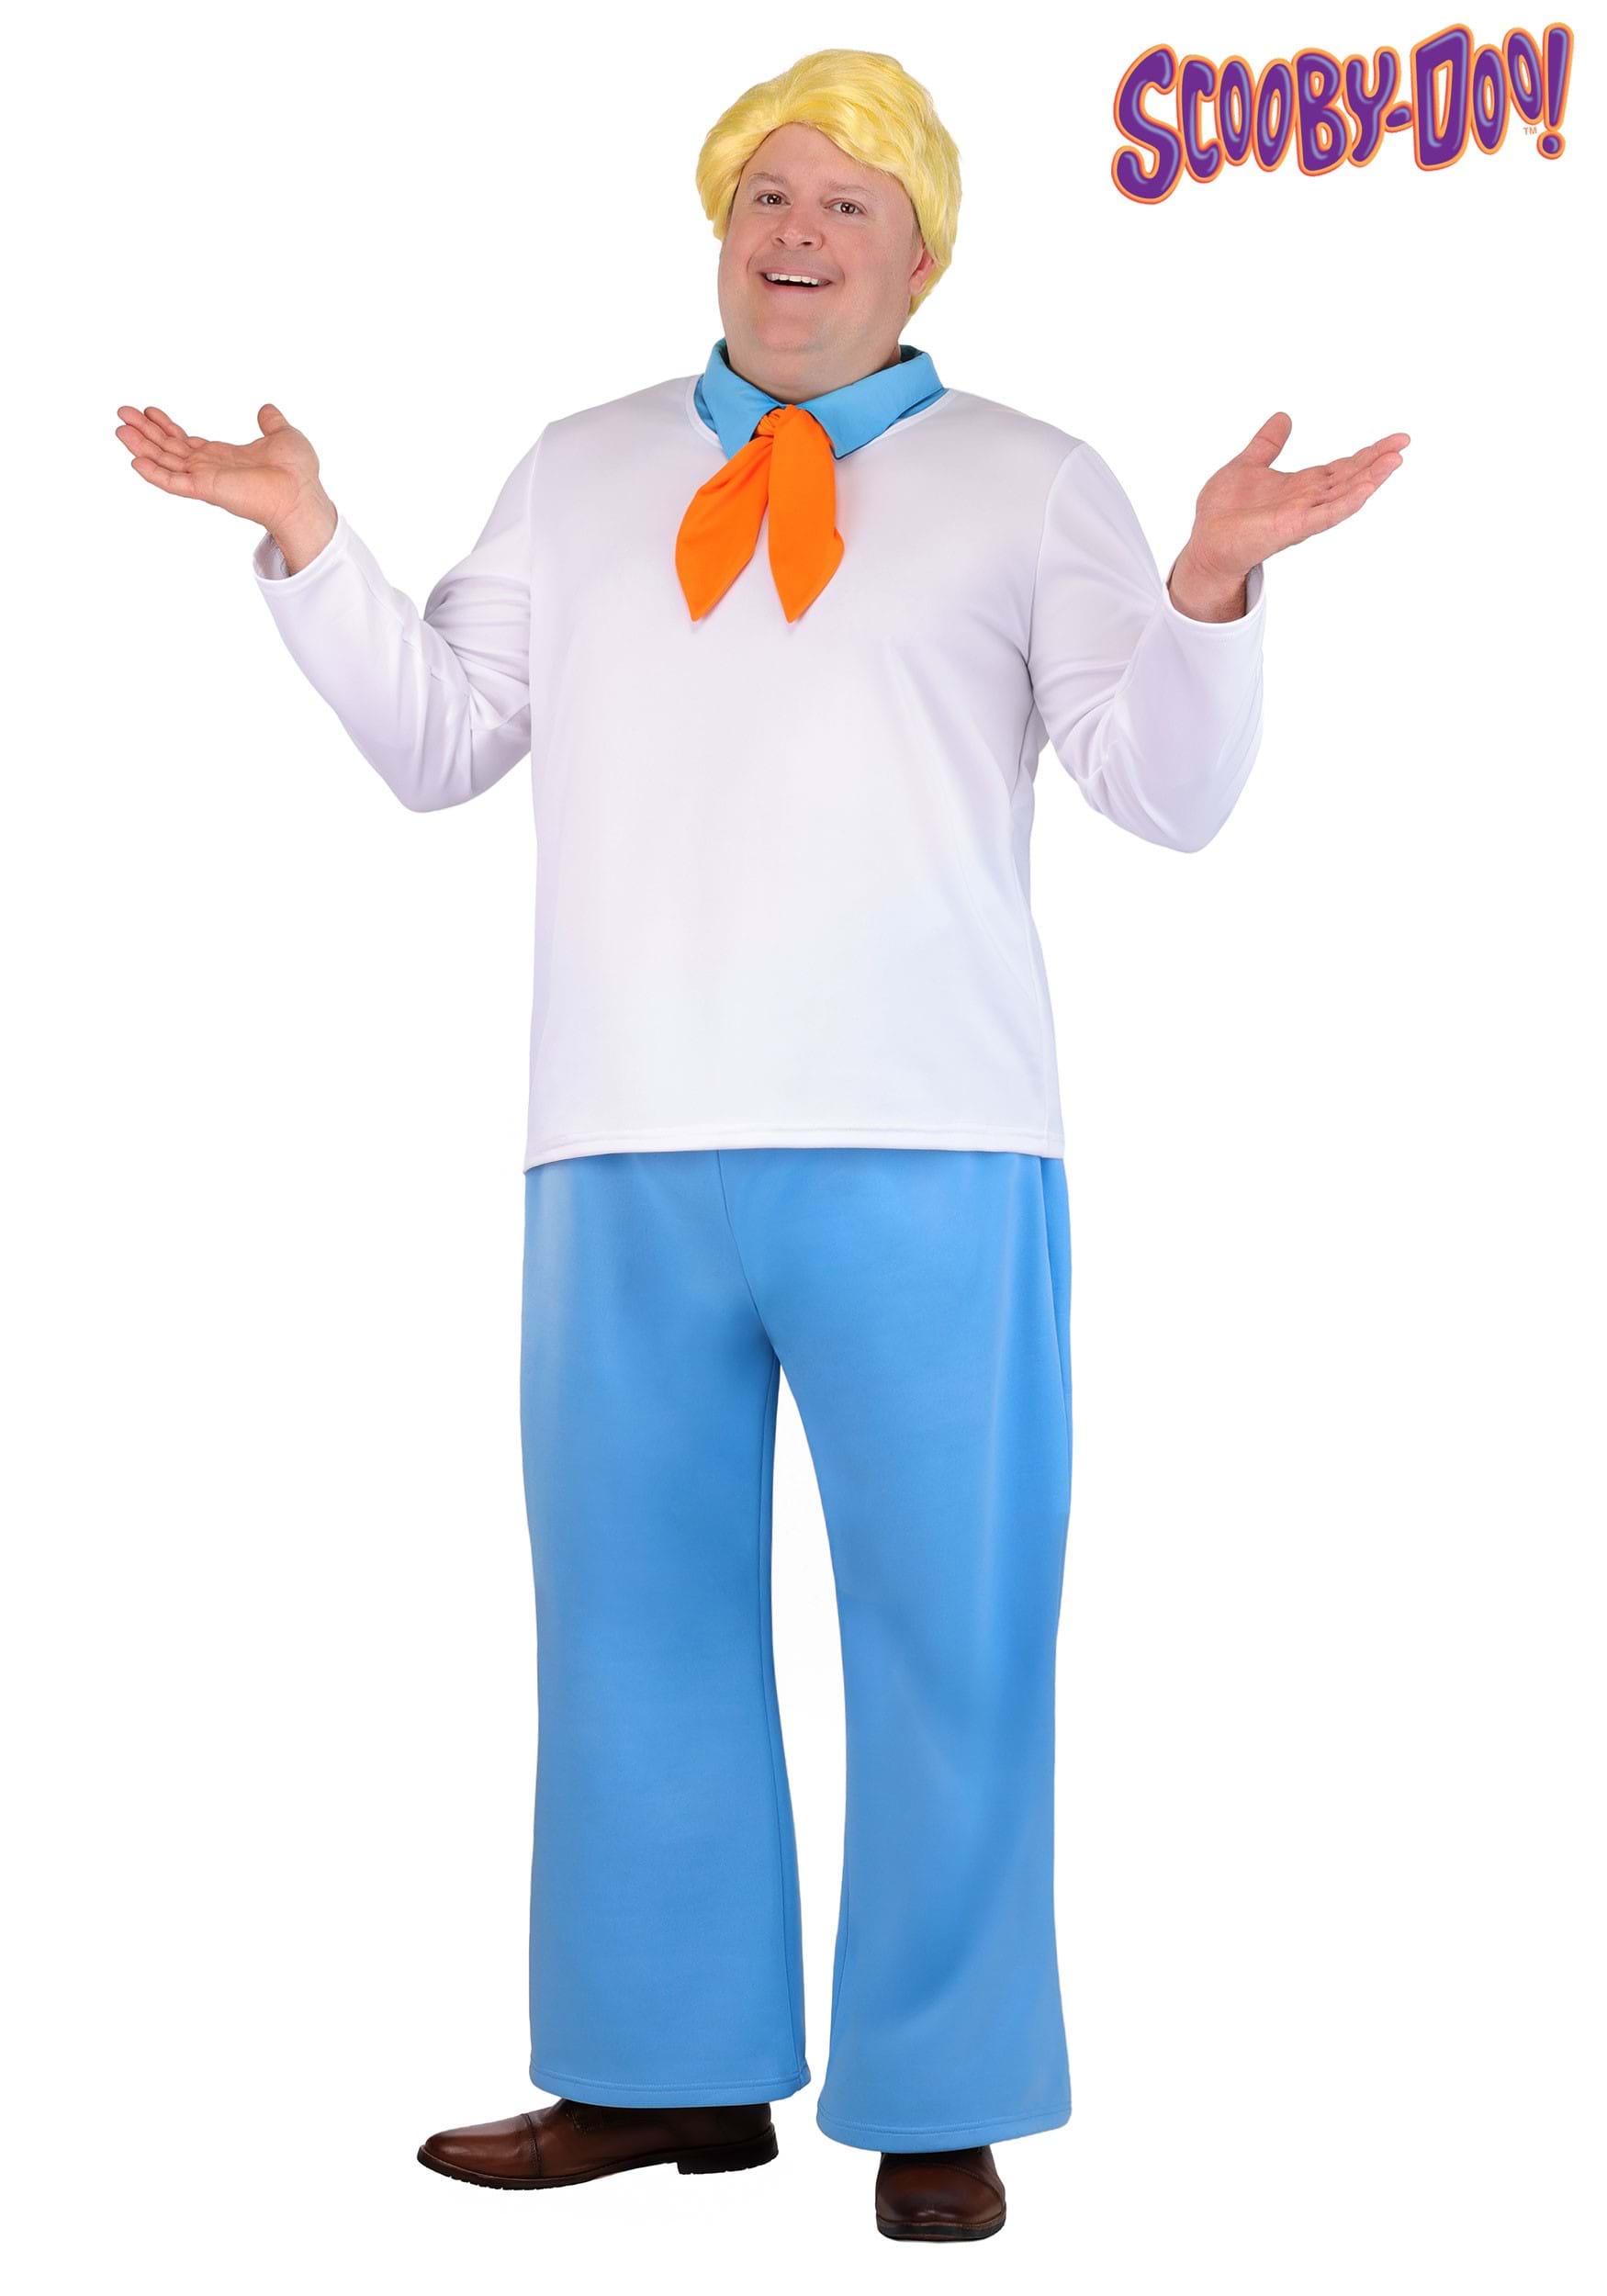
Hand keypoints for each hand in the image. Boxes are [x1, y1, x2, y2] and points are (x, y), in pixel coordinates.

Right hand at [114, 402, 336, 570]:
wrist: (302, 493)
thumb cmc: (298, 473)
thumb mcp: (284, 436)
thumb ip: (272, 422)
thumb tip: (267, 409)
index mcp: (224, 457)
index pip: (187, 442)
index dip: (167, 427)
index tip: (149, 410)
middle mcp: (211, 469)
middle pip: (169, 449)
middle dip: (145, 431)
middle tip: (122, 413)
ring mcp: (207, 480)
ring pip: (165, 462)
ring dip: (142, 447)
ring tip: (119, 429)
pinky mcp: (207, 490)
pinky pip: (174, 483)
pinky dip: (154, 473)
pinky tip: (135, 461)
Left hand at [1167, 413, 1409, 620]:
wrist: (1205, 544)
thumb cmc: (1223, 512)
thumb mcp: (1247, 465)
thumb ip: (1268, 444)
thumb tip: (1284, 416)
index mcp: (1301, 486)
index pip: (1343, 467)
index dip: (1368, 453)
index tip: (1395, 439)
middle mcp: (1308, 500)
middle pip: (1350, 477)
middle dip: (1378, 461)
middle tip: (1405, 443)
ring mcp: (1302, 516)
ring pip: (1344, 495)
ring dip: (1370, 479)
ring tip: (1395, 461)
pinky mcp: (1291, 529)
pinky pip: (1325, 515)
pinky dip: (1346, 503)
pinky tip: (1366, 490)